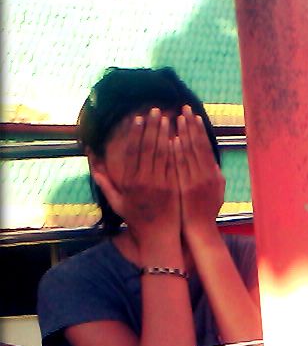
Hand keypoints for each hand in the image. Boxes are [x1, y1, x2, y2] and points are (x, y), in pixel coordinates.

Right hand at [95, 108, 180, 243]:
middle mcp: (145, 182)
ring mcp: (162, 185)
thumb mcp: (116, 201)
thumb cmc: (136, 218)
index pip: (133, 152)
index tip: (138, 118)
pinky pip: (176, 165)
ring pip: (164, 154)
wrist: (159, 235)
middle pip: (149, 148)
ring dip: (166, 134)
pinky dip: (177, 150)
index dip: (136, 133)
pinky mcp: (175, 188)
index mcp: (130, 182)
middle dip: (153, 127)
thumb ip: (104, 180)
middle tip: (156, 110)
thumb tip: (91, 160)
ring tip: (168, 118)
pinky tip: (179, 136)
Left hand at [174, 105, 224, 239]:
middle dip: (190, 125)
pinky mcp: (184, 188)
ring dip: (182, 134)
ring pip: (188, 153)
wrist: (198, 229)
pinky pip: (179, 167)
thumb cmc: (207, 210)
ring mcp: (194, 182)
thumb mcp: (217, 191)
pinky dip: (176, 152)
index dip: (199, 130)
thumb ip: (214, 174)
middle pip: (197, 145)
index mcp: (213, 174)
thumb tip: (211, 159)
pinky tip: (171, 139)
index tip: (193, 115)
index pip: (205, 147)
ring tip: (175, 117)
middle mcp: (205, 176)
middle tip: (183, 108)